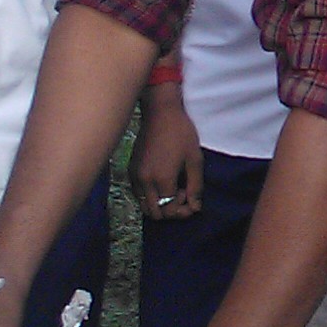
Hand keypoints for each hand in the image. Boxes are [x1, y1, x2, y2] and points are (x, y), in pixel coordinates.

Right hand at [136, 90, 204, 216]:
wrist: (160, 112)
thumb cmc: (181, 133)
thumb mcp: (195, 160)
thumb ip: (195, 187)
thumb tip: (195, 207)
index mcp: (161, 179)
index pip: (169, 211)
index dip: (183, 211)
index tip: (190, 197)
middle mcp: (144, 181)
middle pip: (155, 214)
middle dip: (171, 211)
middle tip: (183, 195)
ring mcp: (135, 176)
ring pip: (144, 206)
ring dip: (159, 205)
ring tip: (173, 188)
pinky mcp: (130, 170)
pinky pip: (139, 194)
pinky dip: (150, 197)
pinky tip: (162, 182)